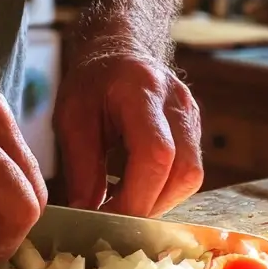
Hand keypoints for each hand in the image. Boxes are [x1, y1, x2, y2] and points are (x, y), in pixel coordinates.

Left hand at [54, 50, 202, 216]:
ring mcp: (192, 116)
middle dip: (148, 204)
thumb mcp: (71, 119)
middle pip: (183, 171)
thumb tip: (87, 213)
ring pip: (191, 177)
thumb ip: (81, 167)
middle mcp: (176, 103)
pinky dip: (164, 189)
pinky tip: (138, 187)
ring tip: (125, 201)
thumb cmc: (92, 82)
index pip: (156, 154)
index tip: (108, 217)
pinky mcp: (196, 130)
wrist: (120, 52)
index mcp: (142, 91)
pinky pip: (189, 172)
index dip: (136, 196)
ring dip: (158, 201)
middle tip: (114, 215)